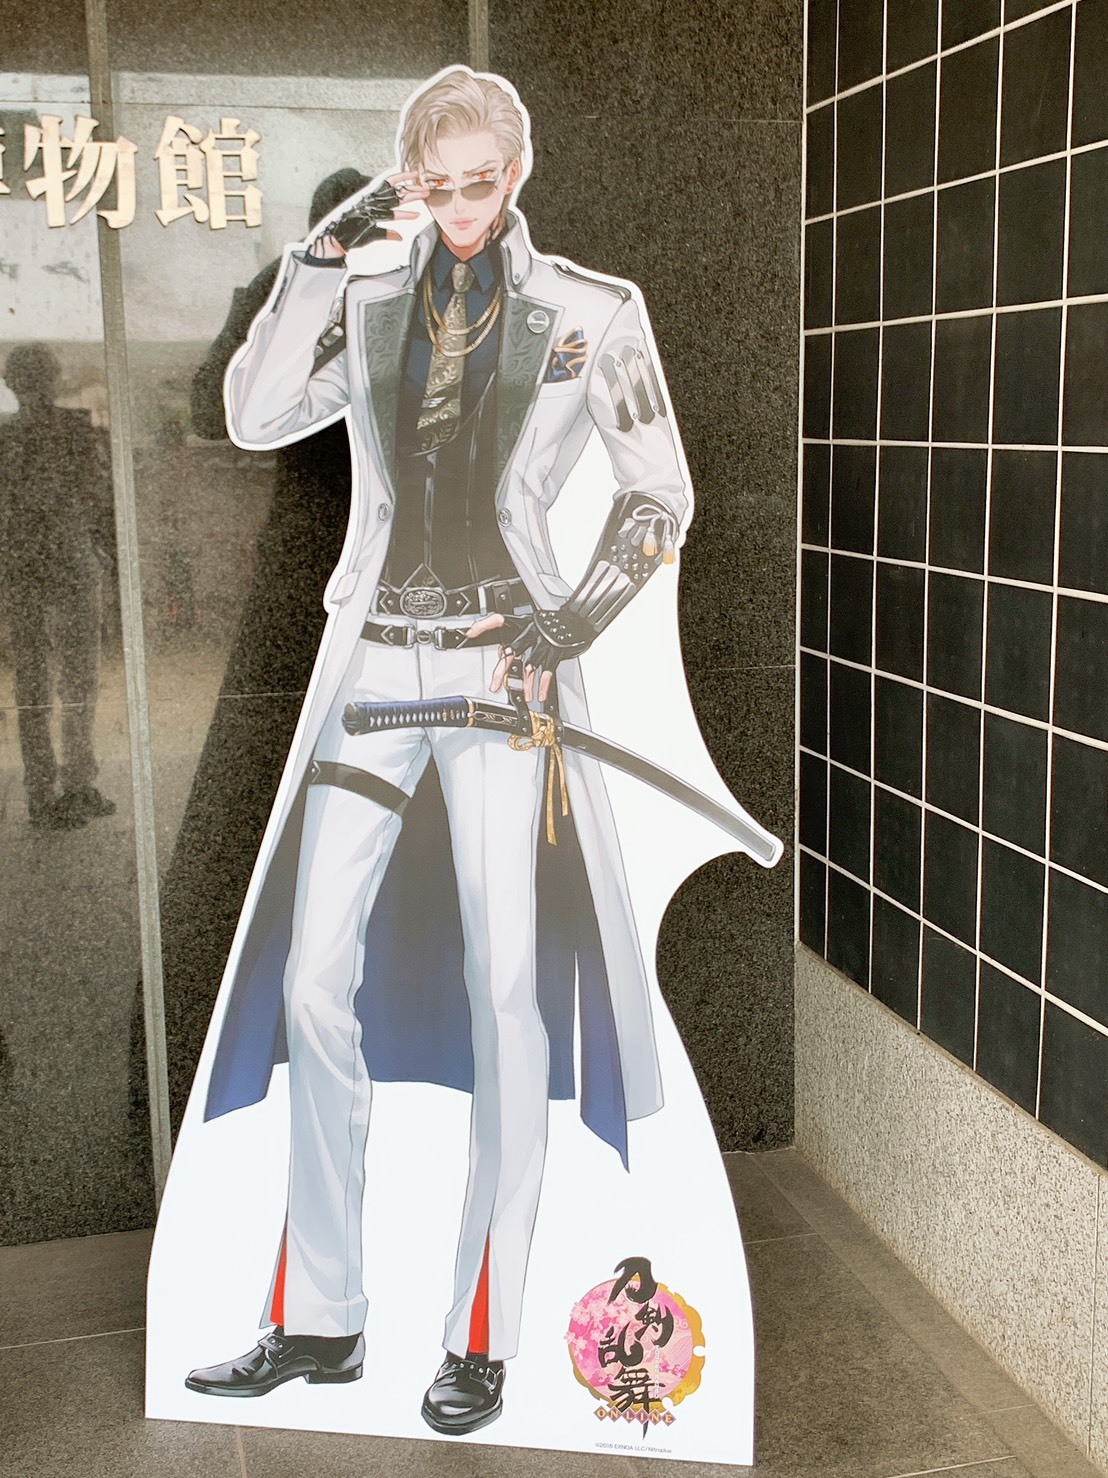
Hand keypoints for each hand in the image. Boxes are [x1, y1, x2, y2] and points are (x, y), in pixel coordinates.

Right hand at [311, 172, 427, 256]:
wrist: (336, 240)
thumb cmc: (350, 233)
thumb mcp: (371, 230)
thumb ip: (387, 232)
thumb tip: (399, 237)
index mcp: (371, 199)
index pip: (388, 183)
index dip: (402, 177)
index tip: (414, 174)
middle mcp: (372, 202)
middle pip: (396, 191)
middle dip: (412, 188)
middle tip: (425, 187)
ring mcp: (372, 209)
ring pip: (396, 199)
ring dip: (411, 197)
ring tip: (424, 195)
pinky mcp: (372, 219)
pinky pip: (391, 217)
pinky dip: (404, 216)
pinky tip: (415, 215)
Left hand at [465, 609, 593, 702]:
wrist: (577, 620)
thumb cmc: (551, 624)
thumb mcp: (531, 623)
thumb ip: (517, 635)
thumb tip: (501, 651)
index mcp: (523, 623)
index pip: (499, 619)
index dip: (484, 624)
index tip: (470, 632)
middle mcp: (531, 631)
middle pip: (512, 651)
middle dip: (502, 671)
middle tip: (495, 685)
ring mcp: (544, 642)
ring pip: (530, 666)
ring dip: (526, 685)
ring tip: (525, 697)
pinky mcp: (555, 652)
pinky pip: (547, 671)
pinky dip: (543, 685)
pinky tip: (539, 695)